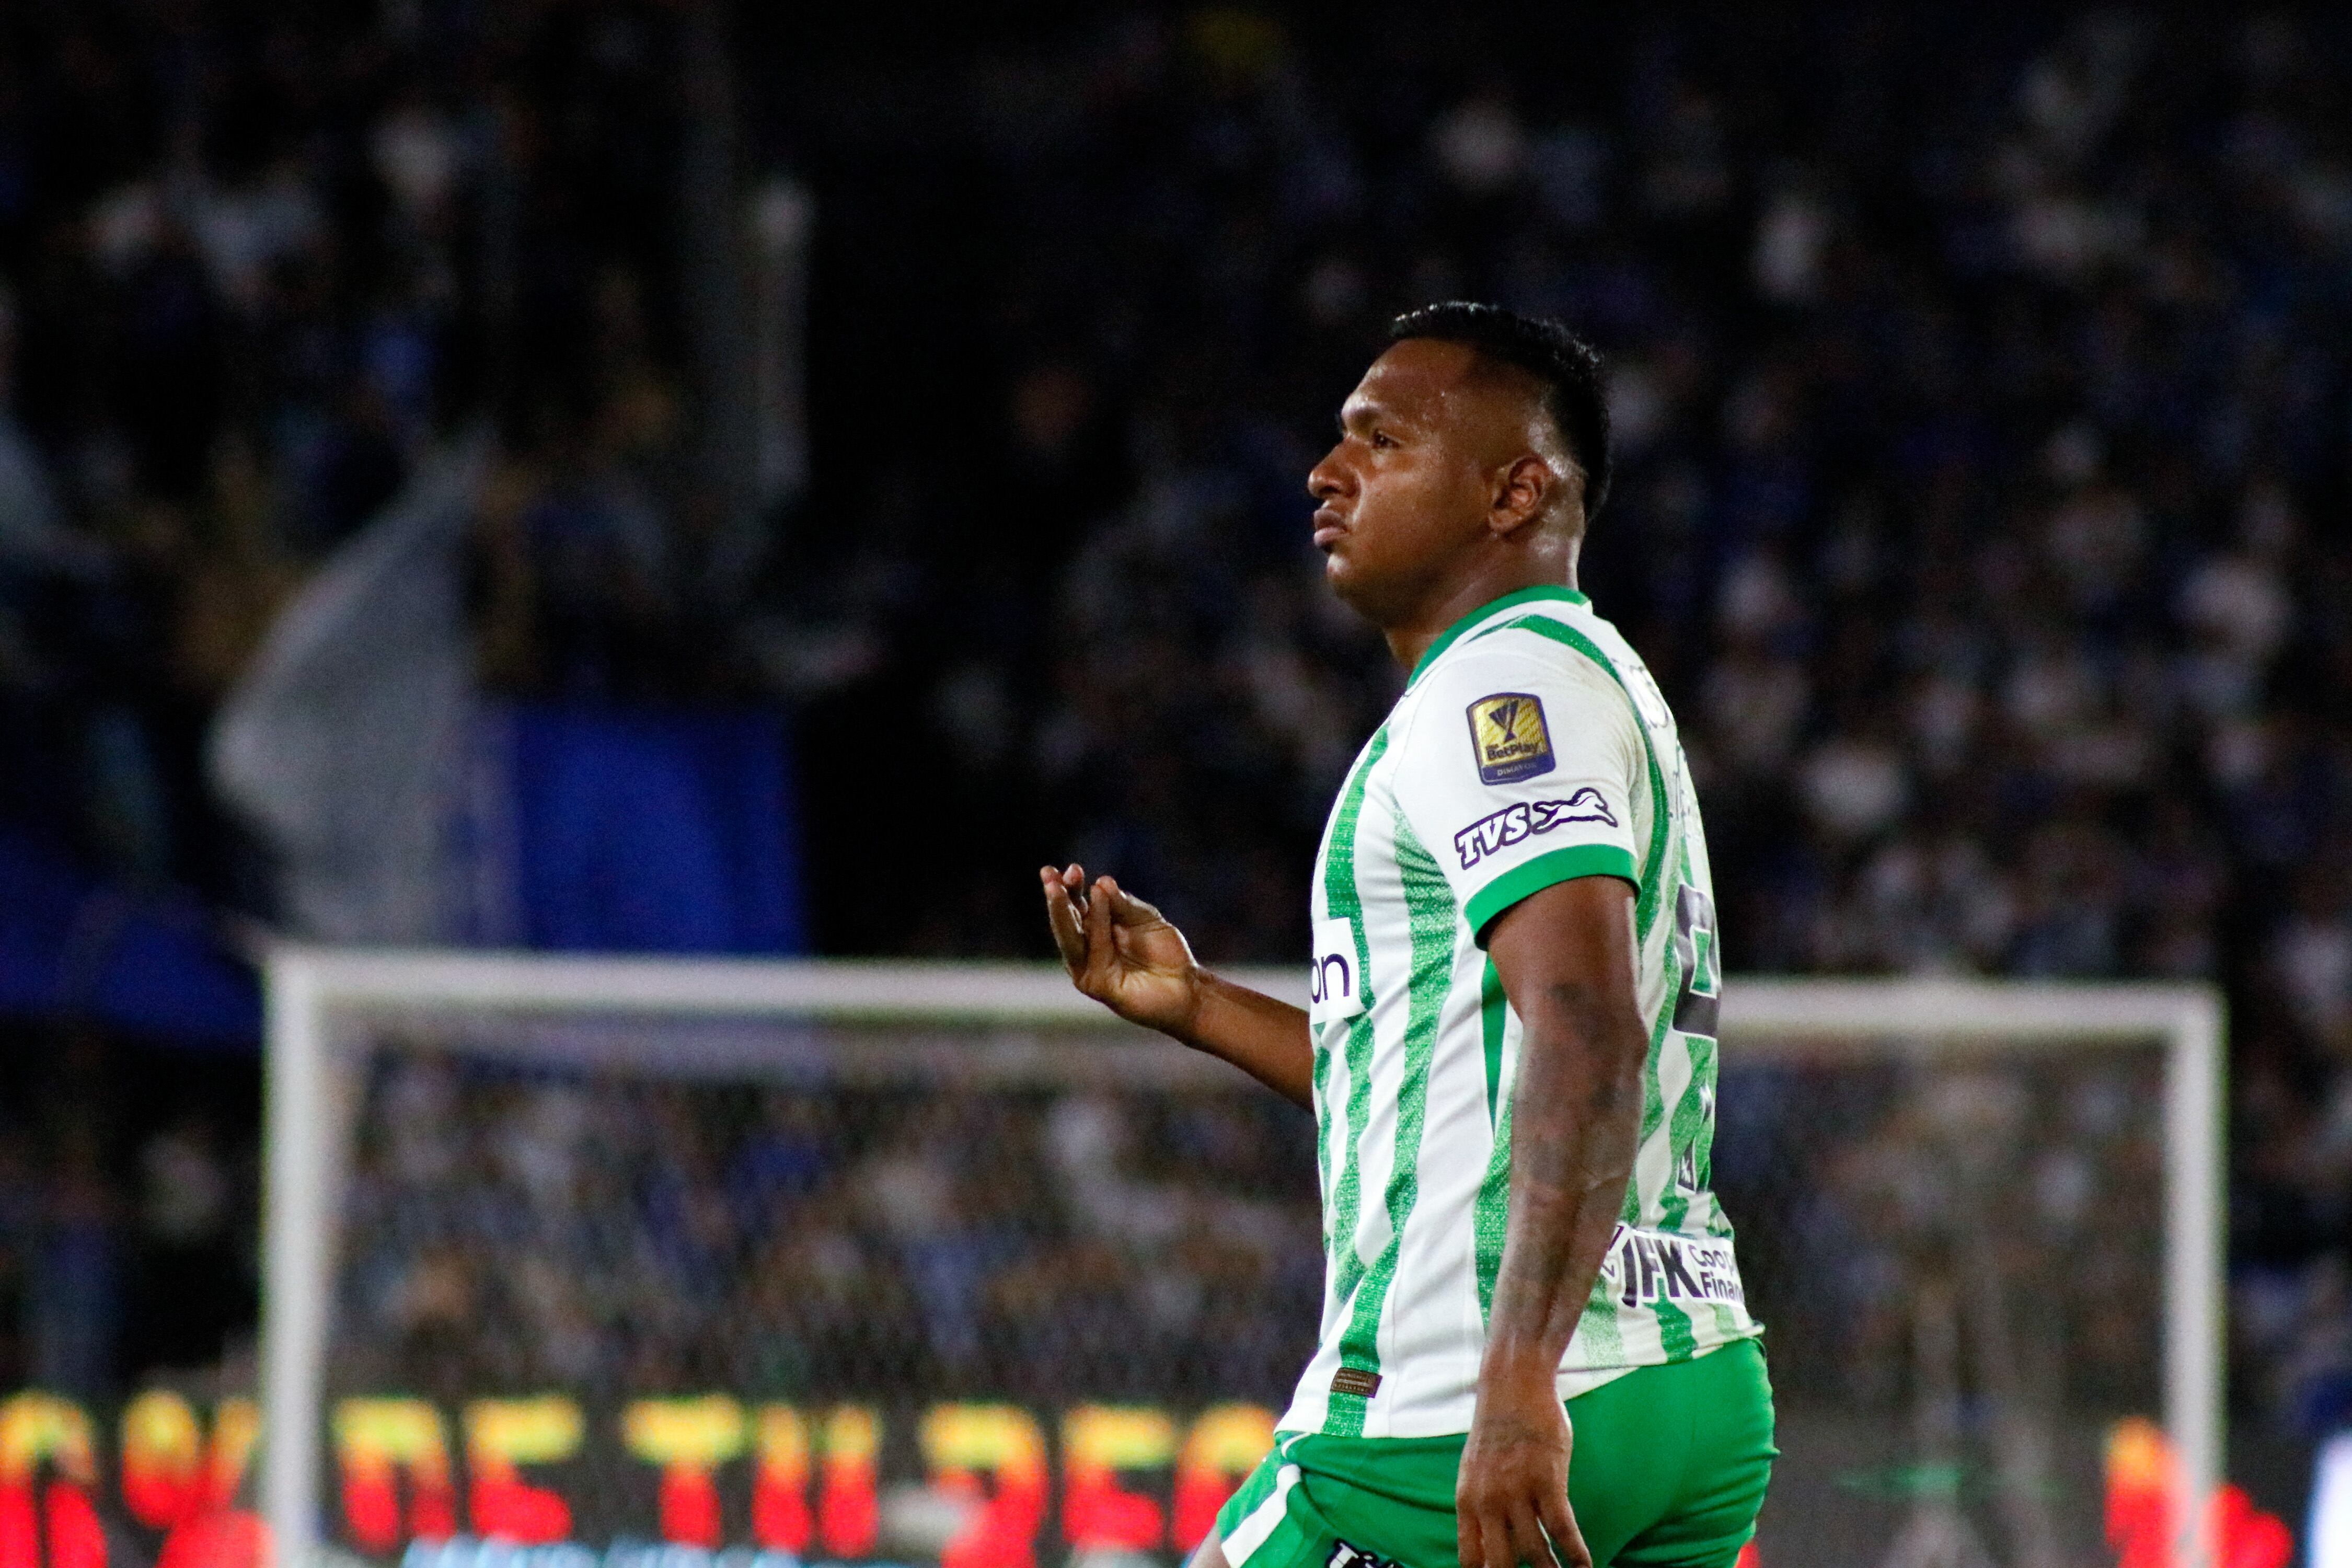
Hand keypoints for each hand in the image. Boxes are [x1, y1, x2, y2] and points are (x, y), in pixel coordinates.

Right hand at [1039, 864, 1205, 1037]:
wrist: (1187, 987)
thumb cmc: (1166, 953)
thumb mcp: (1146, 919)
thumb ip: (1124, 904)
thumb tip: (1101, 882)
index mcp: (1096, 930)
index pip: (1077, 906)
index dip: (1071, 887)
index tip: (1072, 869)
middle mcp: (1088, 948)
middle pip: (1067, 921)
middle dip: (1057, 897)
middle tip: (1047, 874)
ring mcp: (1089, 967)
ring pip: (1069, 937)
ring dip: (1062, 911)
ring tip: (1056, 887)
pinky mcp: (1096, 984)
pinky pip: (1092, 951)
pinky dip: (1095, 925)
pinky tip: (1095, 901)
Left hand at [1457, 1370, 1587, 1567]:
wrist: (1512, 1385)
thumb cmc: (1497, 1427)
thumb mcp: (1474, 1470)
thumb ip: (1480, 1504)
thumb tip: (1490, 1537)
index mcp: (1467, 1501)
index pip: (1470, 1559)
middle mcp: (1487, 1502)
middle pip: (1500, 1564)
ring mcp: (1517, 1492)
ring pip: (1536, 1552)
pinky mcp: (1546, 1481)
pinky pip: (1562, 1529)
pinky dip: (1576, 1553)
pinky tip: (1585, 1566)